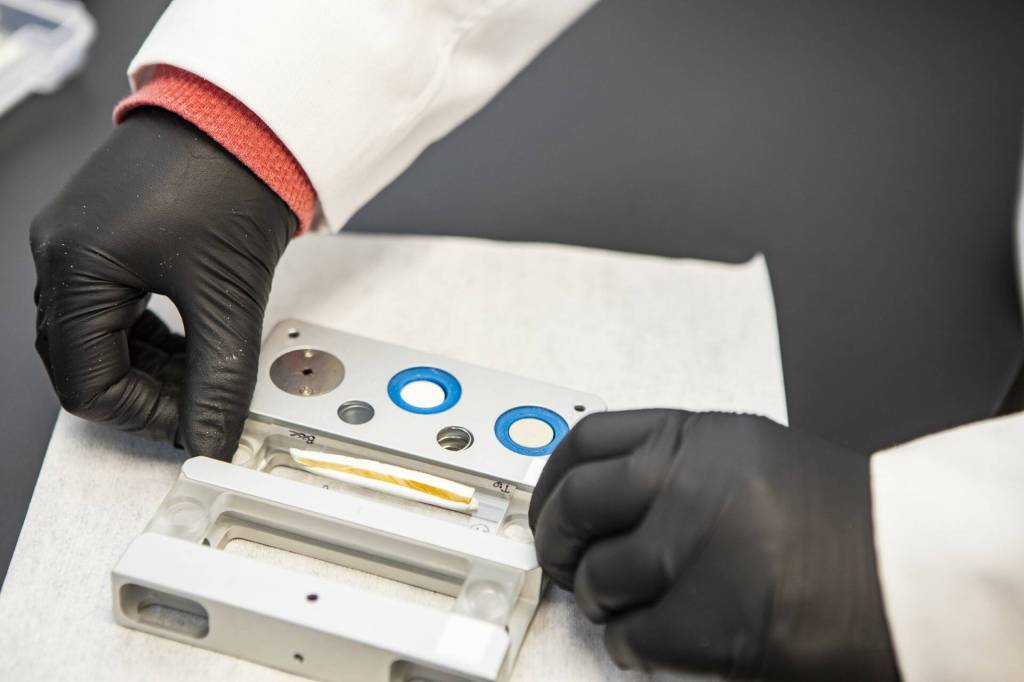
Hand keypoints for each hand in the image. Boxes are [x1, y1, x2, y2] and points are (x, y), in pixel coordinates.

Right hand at [31, 109, 294, 458]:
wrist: (248, 118)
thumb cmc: (229, 175)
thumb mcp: (228, 294)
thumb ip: (220, 378)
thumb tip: (211, 437)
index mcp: (75, 267)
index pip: (86, 383)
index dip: (143, 417)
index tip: (194, 426)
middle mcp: (61, 253)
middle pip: (84, 362)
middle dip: (145, 393)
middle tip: (200, 406)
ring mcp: (79, 242)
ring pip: (98, 338)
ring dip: (149, 368)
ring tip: (203, 376)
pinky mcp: (106, 234)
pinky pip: (112, 308)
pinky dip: (149, 337)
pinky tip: (190, 343)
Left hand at [529, 410, 899, 680]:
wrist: (907, 567)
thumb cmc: (837, 516)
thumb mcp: (748, 455)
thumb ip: (675, 462)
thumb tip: (605, 489)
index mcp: (694, 437)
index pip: (584, 442)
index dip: (551, 479)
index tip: (547, 503)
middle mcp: (686, 483)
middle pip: (574, 506)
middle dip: (556, 541)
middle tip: (563, 560)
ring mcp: (693, 551)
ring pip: (597, 577)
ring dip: (600, 598)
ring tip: (623, 602)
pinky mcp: (706, 621)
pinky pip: (629, 638)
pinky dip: (631, 644)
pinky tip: (655, 635)